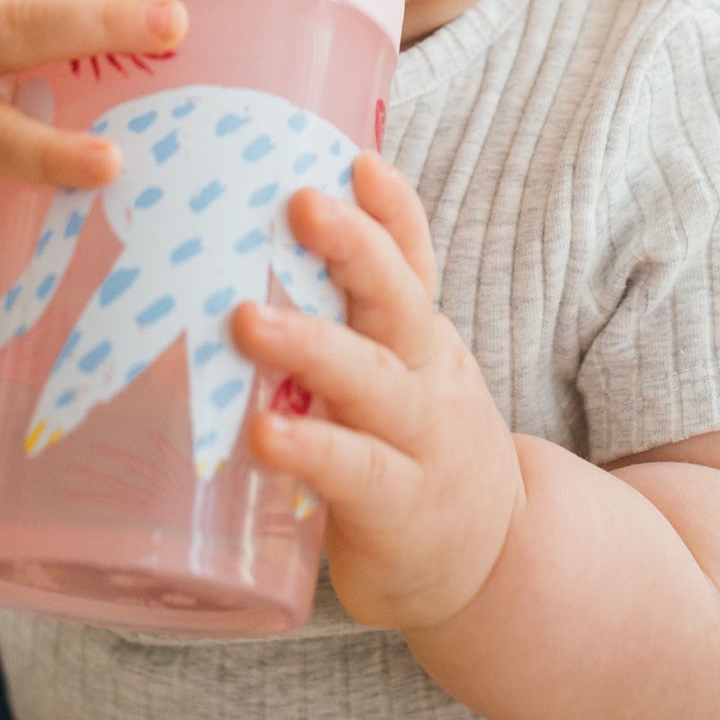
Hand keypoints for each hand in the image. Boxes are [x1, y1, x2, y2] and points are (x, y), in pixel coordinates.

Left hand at [230, 150, 525, 631]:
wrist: (492, 559)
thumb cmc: (410, 446)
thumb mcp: (395, 371)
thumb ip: (338, 324)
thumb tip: (228, 252)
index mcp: (418, 334)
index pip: (413, 257)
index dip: (391, 209)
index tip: (358, 159)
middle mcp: (427, 373)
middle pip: (398, 297)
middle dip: (353, 247)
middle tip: (300, 202)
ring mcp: (419, 439)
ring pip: (372, 380)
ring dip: (311, 345)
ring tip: (248, 321)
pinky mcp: (398, 507)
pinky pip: (354, 471)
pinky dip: (312, 449)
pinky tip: (266, 435)